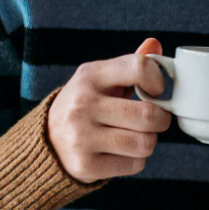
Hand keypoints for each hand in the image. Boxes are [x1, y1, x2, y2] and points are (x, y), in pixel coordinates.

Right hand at [48, 38, 171, 183]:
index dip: (158, 81)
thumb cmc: (86, 107)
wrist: (48, 143)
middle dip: (160, 120)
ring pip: (145, 143)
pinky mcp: (85, 165)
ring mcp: (81, 136)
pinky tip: (120, 154)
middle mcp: (83, 104)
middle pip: (148, 115)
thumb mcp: (101, 80)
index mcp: (90, 76)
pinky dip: (135, 161)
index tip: (156, 91)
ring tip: (136, 137)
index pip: (139, 68)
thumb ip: (130, 65)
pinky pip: (135, 165)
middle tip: (153, 121)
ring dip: (148, 142)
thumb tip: (154, 44)